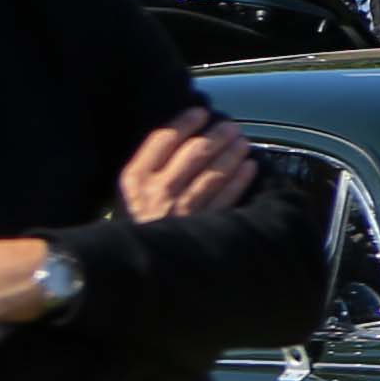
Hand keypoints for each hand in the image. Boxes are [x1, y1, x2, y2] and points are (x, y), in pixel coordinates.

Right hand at [120, 107, 257, 219]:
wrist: (136, 268)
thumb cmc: (135, 224)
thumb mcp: (129, 195)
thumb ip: (149, 169)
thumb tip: (183, 137)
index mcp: (134, 179)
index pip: (163, 139)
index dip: (185, 122)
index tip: (201, 112)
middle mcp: (157, 191)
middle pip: (194, 152)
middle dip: (217, 134)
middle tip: (230, 125)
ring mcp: (181, 208)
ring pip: (214, 172)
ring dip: (233, 153)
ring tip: (242, 141)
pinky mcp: (201, 225)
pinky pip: (227, 196)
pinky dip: (240, 178)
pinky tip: (250, 166)